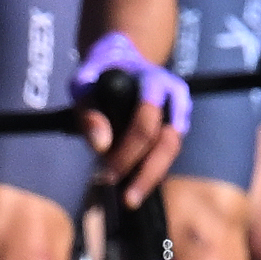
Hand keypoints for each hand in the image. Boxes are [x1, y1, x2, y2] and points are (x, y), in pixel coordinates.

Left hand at [72, 29, 189, 200]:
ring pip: (172, 151)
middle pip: (168, 141)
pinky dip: (152, 171)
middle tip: (124, 198)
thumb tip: (100, 147)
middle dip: (146, 171)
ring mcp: (178, 112)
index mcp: (154, 80)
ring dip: (152, 176)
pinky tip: (134, 187)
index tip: (105, 172)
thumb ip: (87, 111)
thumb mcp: (82, 84)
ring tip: (129, 199)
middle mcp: (174, 96)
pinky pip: (168, 153)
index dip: (127, 149)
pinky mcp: (176, 126)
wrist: (120, 60)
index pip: (146, 120)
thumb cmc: (97, 74)